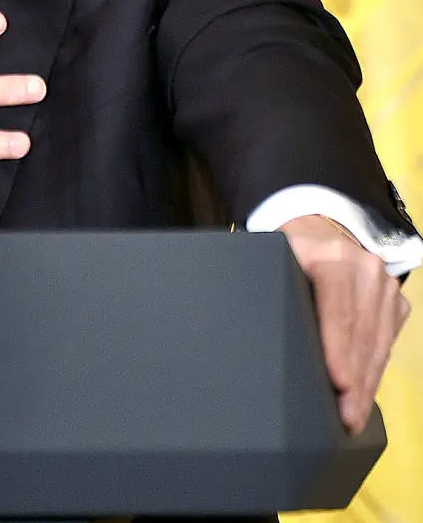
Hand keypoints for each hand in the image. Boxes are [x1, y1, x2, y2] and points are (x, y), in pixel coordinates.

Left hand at [281, 215, 410, 434]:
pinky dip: (375, 372)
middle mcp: (366, 270)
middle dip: (355, 380)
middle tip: (345, 417)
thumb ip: (271, 286)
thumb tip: (251, 330)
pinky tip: (364, 396)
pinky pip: (387, 342)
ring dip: (367, 384)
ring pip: (379, 343)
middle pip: (361, 333)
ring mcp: (386, 286)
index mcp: (331, 258)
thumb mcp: (274, 258)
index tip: (338, 381)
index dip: (338, 348)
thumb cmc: (289, 251)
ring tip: (354, 417)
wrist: (320, 231)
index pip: (338, 308)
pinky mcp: (396, 302)